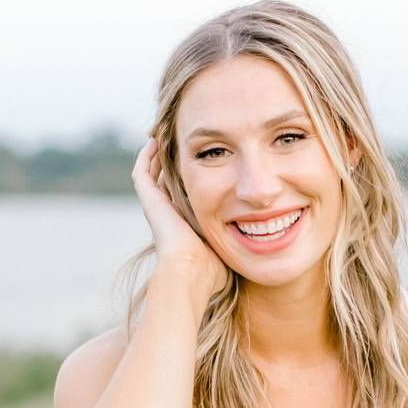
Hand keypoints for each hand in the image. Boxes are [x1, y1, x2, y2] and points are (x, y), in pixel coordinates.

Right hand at [132, 137, 229, 299]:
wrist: (191, 270)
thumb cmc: (213, 267)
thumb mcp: (228, 246)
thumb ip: (237, 238)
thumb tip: (265, 237)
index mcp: (184, 223)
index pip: (184, 193)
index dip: (191, 177)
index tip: (203, 161)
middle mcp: (167, 213)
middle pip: (166, 180)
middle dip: (174, 162)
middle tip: (182, 143)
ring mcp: (155, 207)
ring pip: (151, 174)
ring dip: (158, 155)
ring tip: (166, 136)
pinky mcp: (149, 201)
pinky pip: (141, 172)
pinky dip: (146, 156)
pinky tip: (154, 141)